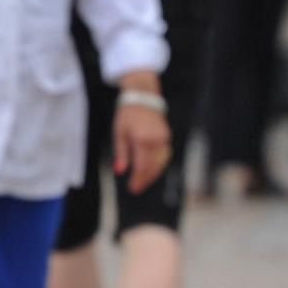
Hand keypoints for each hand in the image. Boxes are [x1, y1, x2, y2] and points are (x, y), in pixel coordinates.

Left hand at [113, 75, 171, 196]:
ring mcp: (164, 139)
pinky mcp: (167, 138)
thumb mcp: (120, 133)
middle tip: (137, 188)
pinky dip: (158, 165)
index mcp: (142, 139)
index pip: (142, 166)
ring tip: (143, 182)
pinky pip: (164, 156)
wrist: (143, 98)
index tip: (132, 189)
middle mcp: (156, 140)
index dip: (137, 179)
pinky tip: (151, 171)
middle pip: (152, 167)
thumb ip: (121, 153)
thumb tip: (120, 171)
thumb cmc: (128, 115)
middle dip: (145, 179)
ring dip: (152, 175)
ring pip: (160, 163)